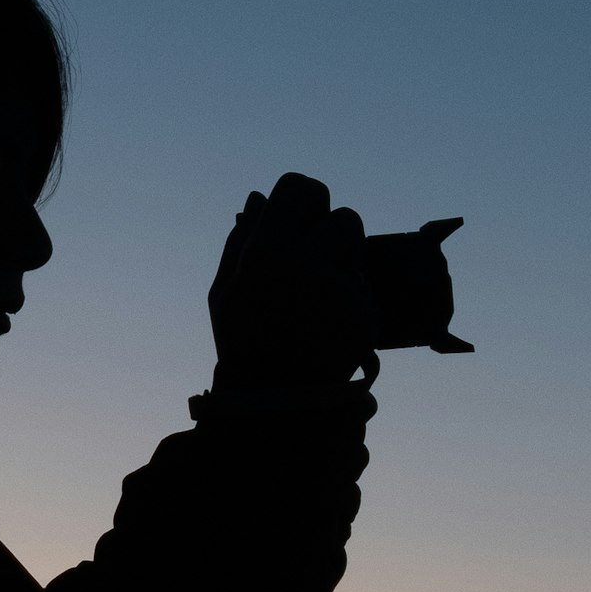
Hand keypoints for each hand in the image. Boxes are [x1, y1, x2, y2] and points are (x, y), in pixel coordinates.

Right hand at [208, 172, 375, 397]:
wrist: (275, 404)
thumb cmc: (243, 343)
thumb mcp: (224, 292)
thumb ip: (240, 240)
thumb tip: (258, 198)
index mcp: (266, 251)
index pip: (300, 187)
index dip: (304, 201)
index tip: (302, 220)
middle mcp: (307, 263)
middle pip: (340, 215)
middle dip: (330, 231)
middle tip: (316, 257)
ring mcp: (341, 289)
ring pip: (359, 245)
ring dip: (345, 258)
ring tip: (321, 292)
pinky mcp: (366, 313)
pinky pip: (364, 285)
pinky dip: (352, 298)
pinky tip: (330, 324)